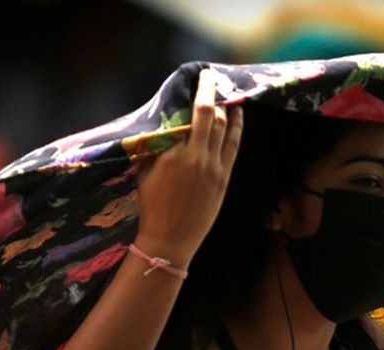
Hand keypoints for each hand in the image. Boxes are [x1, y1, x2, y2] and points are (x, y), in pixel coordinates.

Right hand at [135, 67, 243, 263]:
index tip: (200, 78)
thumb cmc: (152, 206)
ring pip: (223, 128)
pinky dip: (236, 127)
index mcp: (172, 153)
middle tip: (212, 76)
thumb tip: (164, 123)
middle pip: (209, 115)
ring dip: (226, 107)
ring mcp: (213, 168)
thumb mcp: (145, 171)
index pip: (187, 115)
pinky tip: (238, 114)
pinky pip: (233, 146)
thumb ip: (155, 145)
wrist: (170, 239)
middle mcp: (195, 157)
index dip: (197, 94)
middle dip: (212, 92)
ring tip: (227, 91)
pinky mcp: (224, 178)